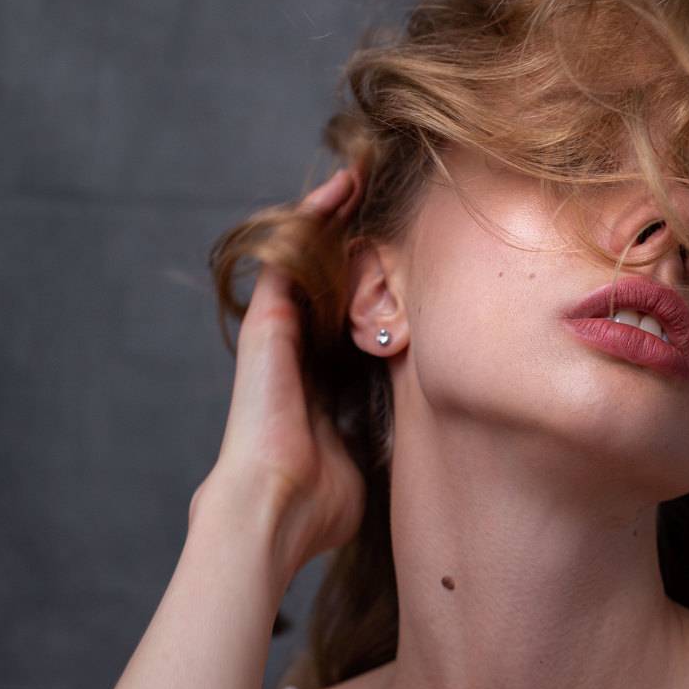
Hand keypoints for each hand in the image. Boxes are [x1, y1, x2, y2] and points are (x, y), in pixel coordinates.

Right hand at [191, 167, 368, 586]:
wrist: (275, 510)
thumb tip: (421, 451)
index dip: (368, 288)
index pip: (345, 323)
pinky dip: (312, 220)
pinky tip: (341, 189)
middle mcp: (298, 355)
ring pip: (305, 262)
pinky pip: (288, 257)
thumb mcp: (366, 463)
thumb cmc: (318, 505)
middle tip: (380, 202)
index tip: (402, 262)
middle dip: (350, 241)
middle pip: (325, 282)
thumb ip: (382, 444)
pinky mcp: (267, 326)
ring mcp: (279, 337)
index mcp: (320, 386)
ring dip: (332, 219)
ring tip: (361, 178)